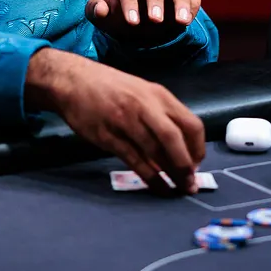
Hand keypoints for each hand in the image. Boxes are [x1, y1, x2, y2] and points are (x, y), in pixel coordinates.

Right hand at [25, 48, 205, 193]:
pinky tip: (159, 187)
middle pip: (175, 139)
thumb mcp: (142, 92)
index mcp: (158, 95)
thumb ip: (161, 114)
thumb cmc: (110, 87)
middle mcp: (145, 107)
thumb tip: (180, 147)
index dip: (198, 148)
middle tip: (190, 184)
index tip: (197, 164)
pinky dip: (150, 177)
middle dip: (186, 165)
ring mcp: (125, 122)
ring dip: (171, 174)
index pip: (191, 124)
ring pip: (155, 152)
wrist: (73, 80)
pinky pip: (135, 161)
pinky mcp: (108, 136)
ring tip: (179, 189)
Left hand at [86, 0, 201, 46]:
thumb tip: (100, 9)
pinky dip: (193, 4)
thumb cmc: (115, 13)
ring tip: (181, 22)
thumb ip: (94, 10)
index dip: (129, 2)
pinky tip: (187, 21)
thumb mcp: (100, 14)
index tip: (131, 22)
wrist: (134, 20)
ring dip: (180, 1)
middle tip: (154, 20)